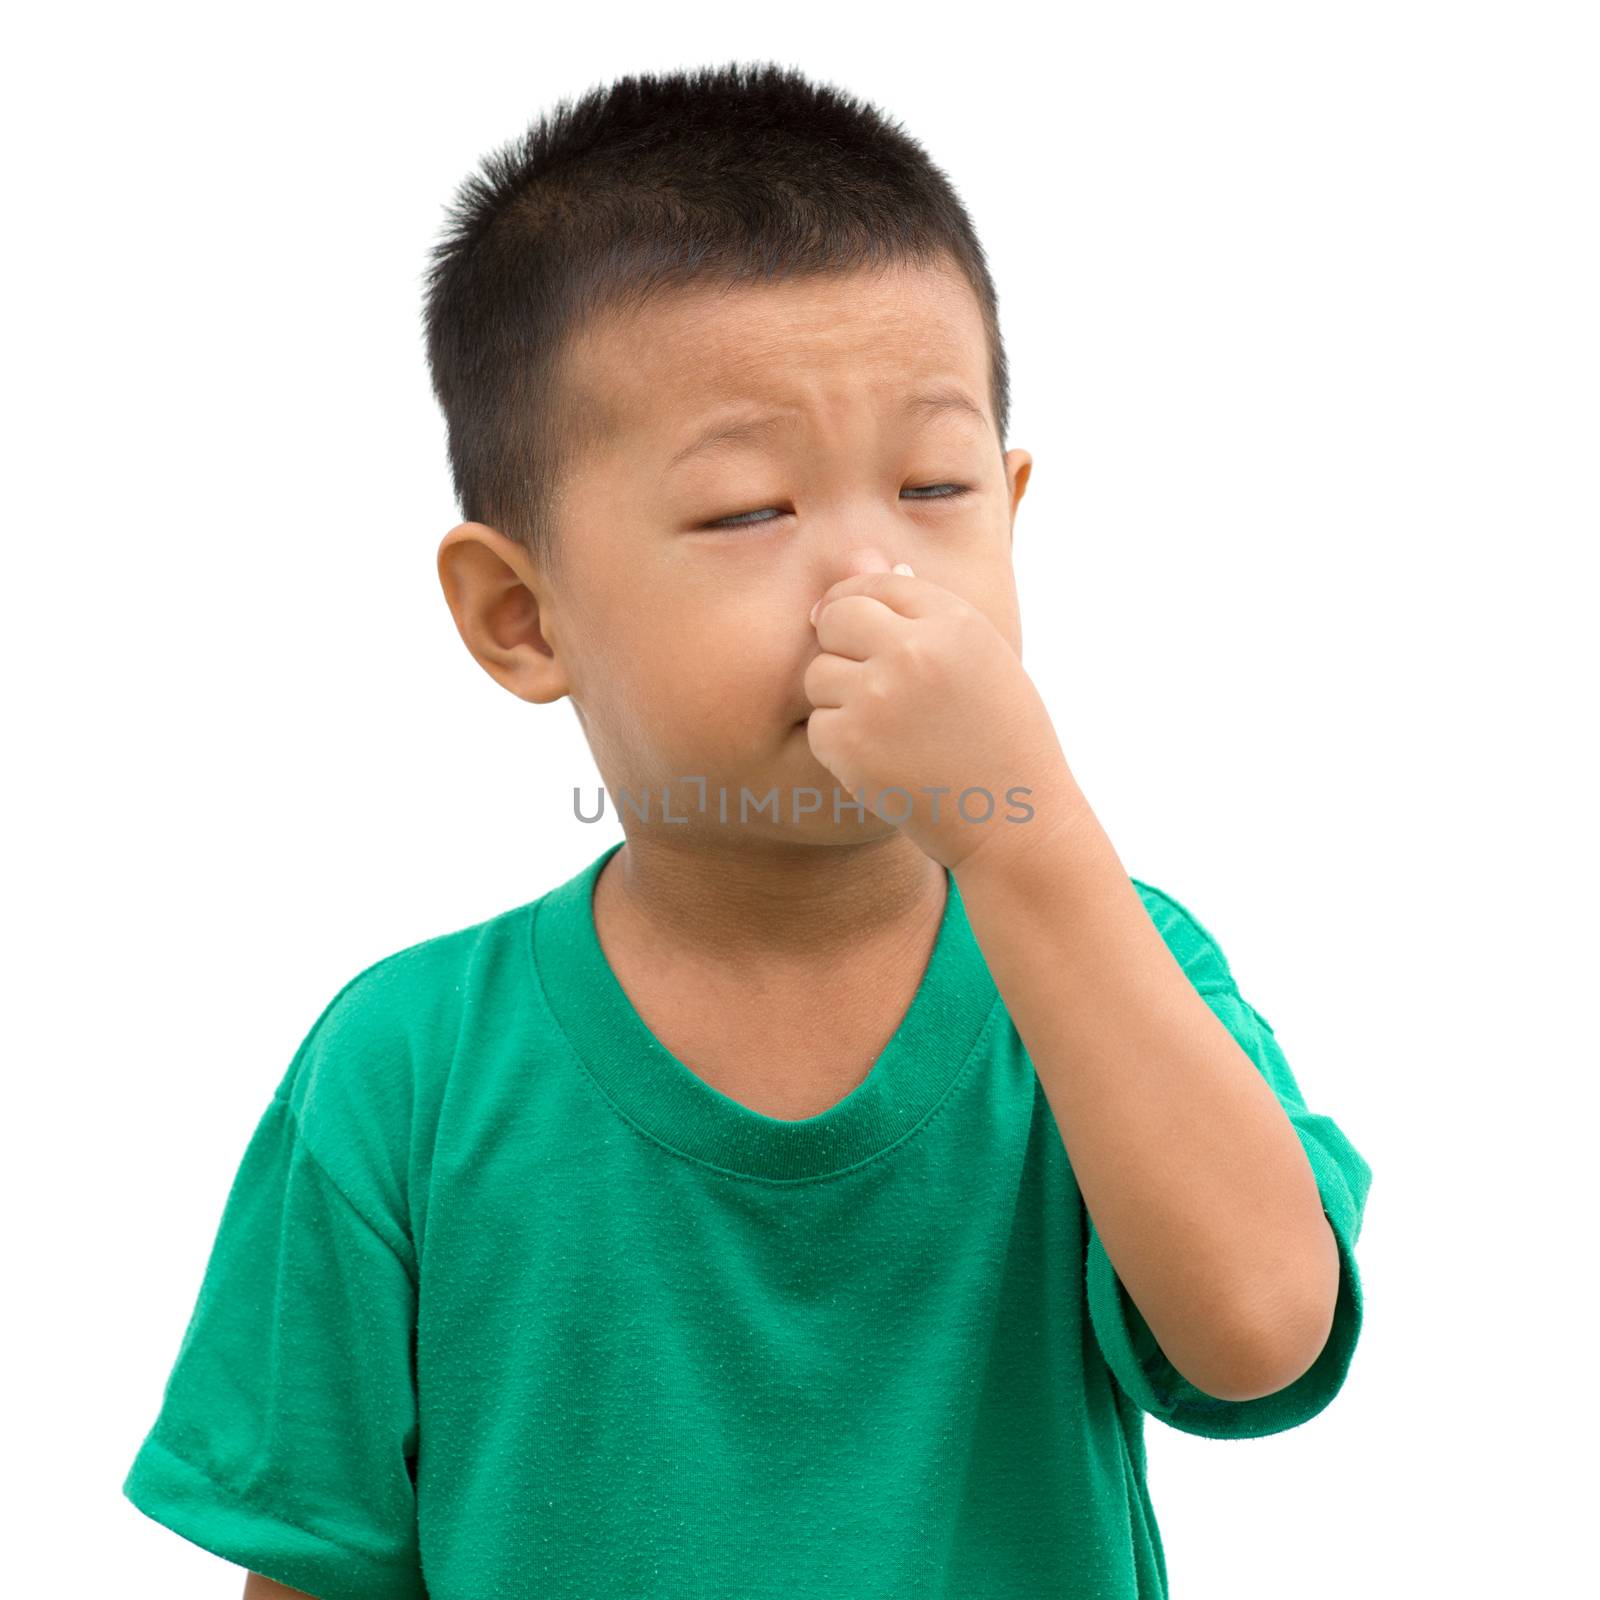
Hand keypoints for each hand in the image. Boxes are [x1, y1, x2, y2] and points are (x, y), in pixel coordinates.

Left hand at [803, 561, 1074, 870]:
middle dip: (838, 643)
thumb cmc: (1004, 738)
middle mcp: (913, 651)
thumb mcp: (983, 659)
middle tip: (864, 679)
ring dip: (839, 699)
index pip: (879, 583)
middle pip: (835, 617)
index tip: (856, 629)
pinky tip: (881, 761)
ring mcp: (878, 697)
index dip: (860, 602)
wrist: (1015, 820)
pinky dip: (840, 745)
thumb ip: (928, 613)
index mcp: (954, 622)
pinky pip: (818, 725)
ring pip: (818, 674)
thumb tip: (874, 562)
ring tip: (887, 729)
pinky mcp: (852, 744)